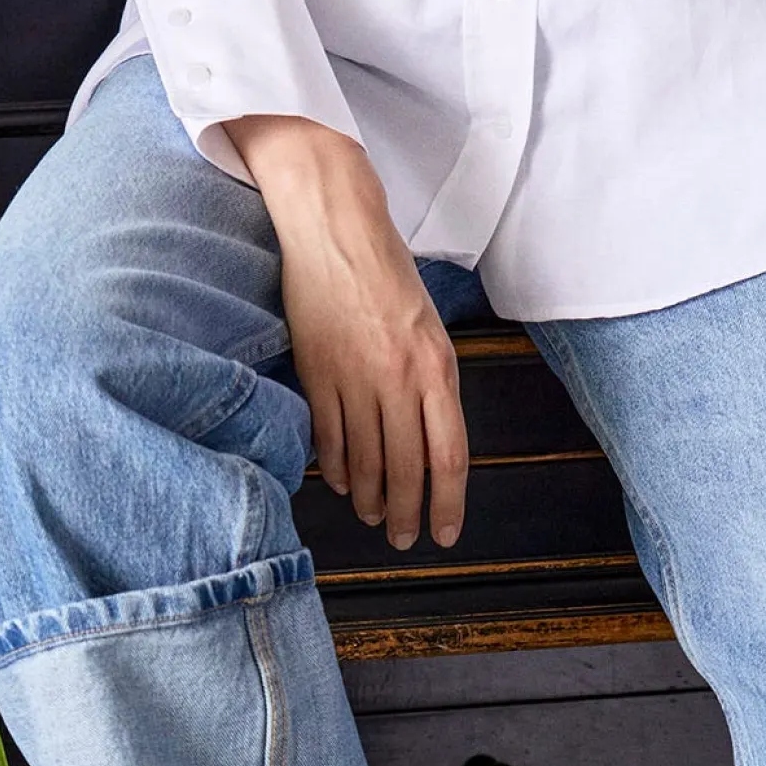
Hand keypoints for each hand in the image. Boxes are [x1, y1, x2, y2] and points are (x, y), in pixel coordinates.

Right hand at [227, 115, 466, 549]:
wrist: (334, 227)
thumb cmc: (388, 277)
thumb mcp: (430, 332)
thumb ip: (434, 390)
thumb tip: (432, 450)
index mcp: (436, 368)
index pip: (448, 456)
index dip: (448, 504)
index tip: (444, 534)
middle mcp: (398, 378)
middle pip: (406, 468)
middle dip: (405, 513)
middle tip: (401, 539)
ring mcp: (354, 377)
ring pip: (365, 461)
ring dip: (369, 498)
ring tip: (371, 516)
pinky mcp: (317, 372)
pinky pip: (330, 438)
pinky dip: (338, 468)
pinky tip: (343, 483)